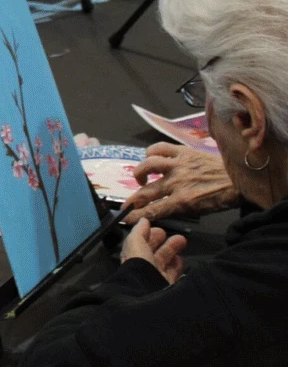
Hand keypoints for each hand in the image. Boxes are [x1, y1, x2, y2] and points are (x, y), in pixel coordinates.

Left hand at [121, 218, 186, 283]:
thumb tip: (143, 220)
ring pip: (166, 262)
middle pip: (156, 254)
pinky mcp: (168, 287)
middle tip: (178, 236)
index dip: (150, 236)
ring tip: (182, 242)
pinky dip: (179, 266)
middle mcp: (144, 268)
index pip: (141, 245)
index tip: (161, 230)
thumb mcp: (135, 243)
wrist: (149, 292)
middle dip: (166, 243)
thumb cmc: (139, 266)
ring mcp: (156, 278)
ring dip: (173, 251)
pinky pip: (174, 274)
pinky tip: (183, 260)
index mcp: (132, 258)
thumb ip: (139, 231)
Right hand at [123, 143, 237, 222]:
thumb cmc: (220, 197)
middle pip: (146, 192)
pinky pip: (159, 148)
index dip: (136, 215)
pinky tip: (151, 158)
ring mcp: (178, 165)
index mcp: (182, 201)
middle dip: (132, 200)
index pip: (153, 210)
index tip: (126, 218)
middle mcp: (176, 182)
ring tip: (141, 178)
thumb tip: (160, 209)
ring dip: (140, 173)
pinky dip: (151, 152)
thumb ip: (178, 208)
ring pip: (148, 165)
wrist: (240, 178)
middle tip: (126, 204)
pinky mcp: (182, 152)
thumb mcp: (200, 210)